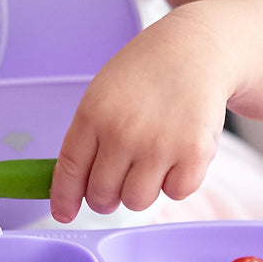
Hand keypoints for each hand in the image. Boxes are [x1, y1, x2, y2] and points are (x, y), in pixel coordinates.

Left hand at [49, 16, 228, 222]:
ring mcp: (159, 145)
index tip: (64, 213)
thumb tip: (75, 188)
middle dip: (107, 196)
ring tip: (153, 160)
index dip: (65, 198)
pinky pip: (177, 192)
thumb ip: (89, 136)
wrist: (198, 48)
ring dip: (143, 189)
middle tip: (120, 181)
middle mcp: (123, 133)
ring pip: (138, 201)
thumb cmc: (148, 72)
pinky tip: (179, 152)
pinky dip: (178, 180)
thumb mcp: (104, 92)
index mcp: (93, 114)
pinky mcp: (194, 153)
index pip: (70, 170)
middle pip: (102, 195)